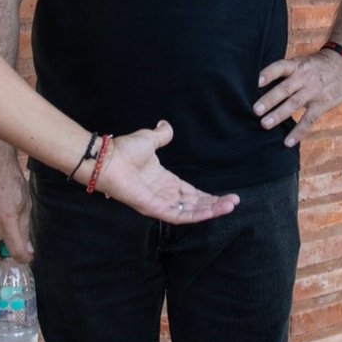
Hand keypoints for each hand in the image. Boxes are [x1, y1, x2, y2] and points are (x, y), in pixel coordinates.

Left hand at [92, 121, 239, 221]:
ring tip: (230, 206)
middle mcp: (164, 194)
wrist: (107, 158)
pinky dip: (197, 214)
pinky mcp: (154, 208)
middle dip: (215, 204)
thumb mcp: (149, 139)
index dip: (209, 196)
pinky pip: (179, 215)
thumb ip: (161, 135)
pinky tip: (213, 210)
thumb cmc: (123, 150)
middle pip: (195, 204)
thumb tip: (166, 126)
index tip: (227, 196)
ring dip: (211, 210)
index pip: (191, 193)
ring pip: (190, 211)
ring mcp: (159, 203)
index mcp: (164, 181)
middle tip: (234, 203)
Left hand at [253, 47, 341, 146]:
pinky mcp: (323, 104)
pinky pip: (309, 119)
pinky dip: (298, 132)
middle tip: (255, 110)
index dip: (269, 73)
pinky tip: (288, 142)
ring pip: (294, 104)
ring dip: (279, 115)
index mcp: (296, 65)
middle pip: (285, 89)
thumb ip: (286, 72)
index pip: (280, 67)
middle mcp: (304, 78)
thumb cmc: (316, 65)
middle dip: (270, 100)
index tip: (256, 81)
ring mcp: (314, 91)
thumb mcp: (302, 62)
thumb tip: (259, 86)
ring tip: (265, 124)